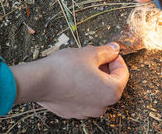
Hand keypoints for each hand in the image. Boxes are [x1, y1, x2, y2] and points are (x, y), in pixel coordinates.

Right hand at [10, 43, 128, 118]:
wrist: (37, 81)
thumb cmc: (65, 68)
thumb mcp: (91, 53)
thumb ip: (107, 52)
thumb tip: (115, 49)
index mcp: (111, 92)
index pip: (123, 74)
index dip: (117, 59)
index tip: (109, 52)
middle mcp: (101, 106)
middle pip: (111, 84)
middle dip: (106, 68)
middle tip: (97, 56)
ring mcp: (87, 112)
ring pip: (98, 92)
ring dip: (95, 78)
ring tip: (84, 65)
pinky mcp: (73, 112)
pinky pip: (84, 98)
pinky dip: (84, 87)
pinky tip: (75, 76)